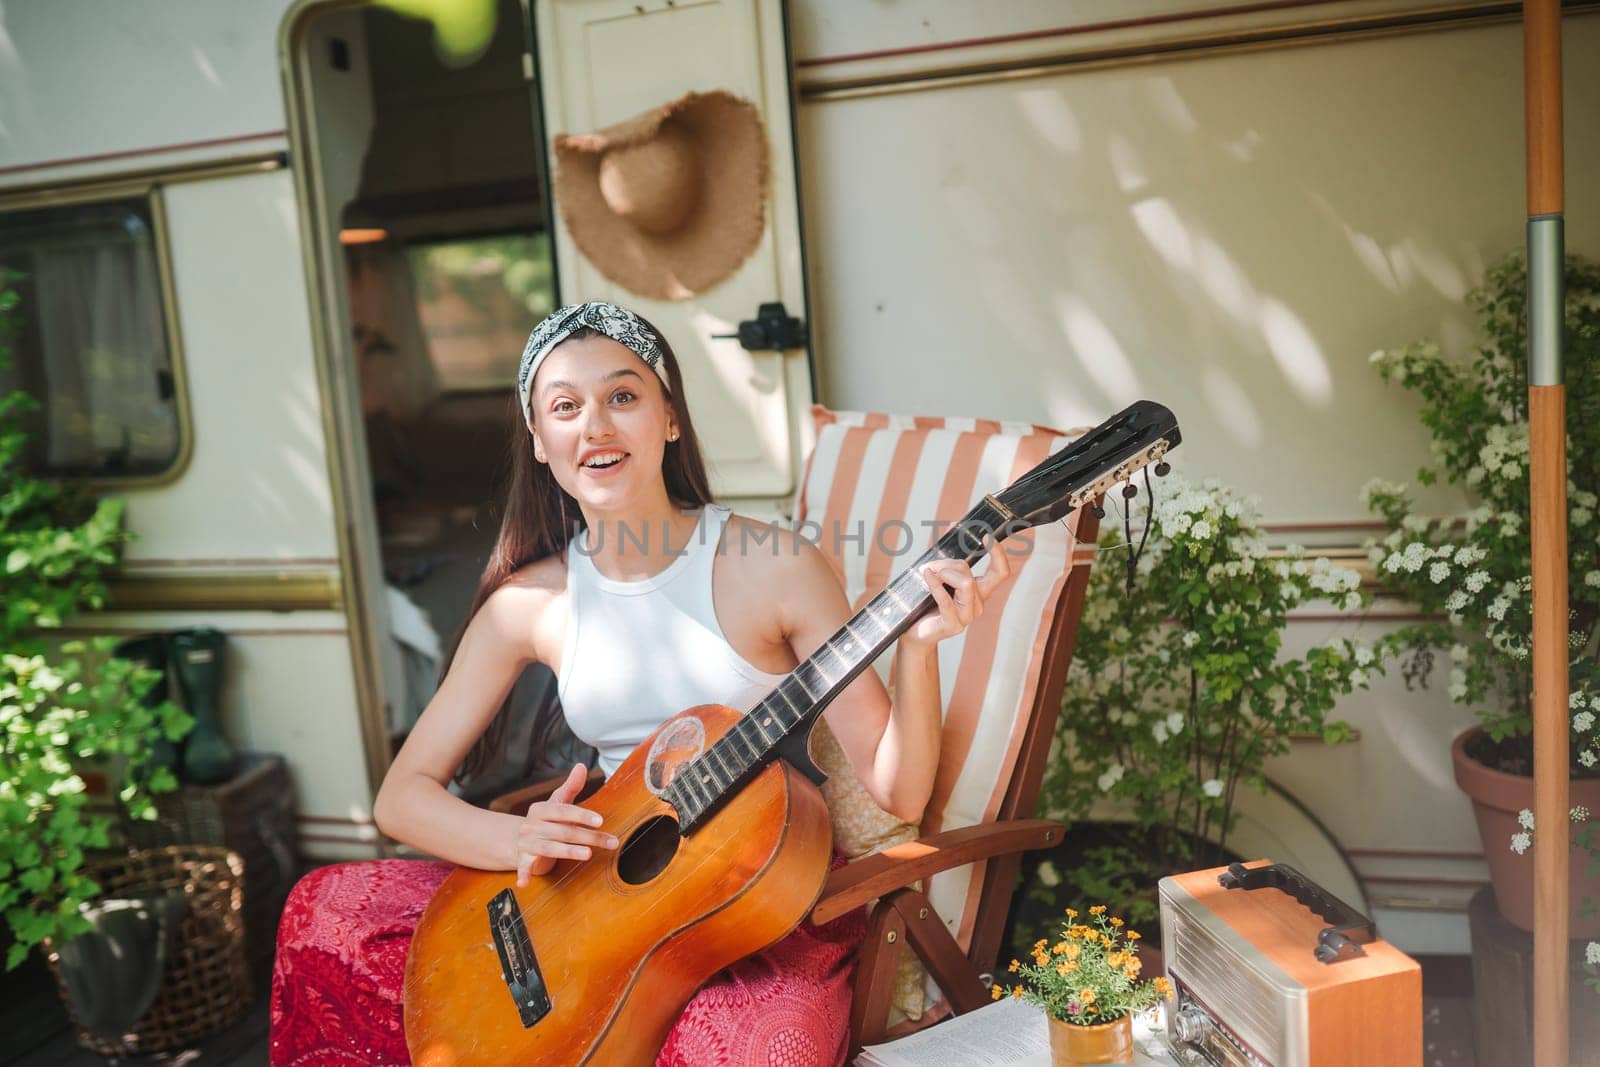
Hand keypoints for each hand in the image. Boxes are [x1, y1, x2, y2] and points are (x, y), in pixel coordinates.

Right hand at [513, 765, 616, 884]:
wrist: (518, 841)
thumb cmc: (546, 821)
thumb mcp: (557, 802)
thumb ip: (571, 786)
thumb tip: (581, 765)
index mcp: (541, 809)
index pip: (563, 810)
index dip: (581, 815)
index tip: (600, 821)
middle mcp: (532, 825)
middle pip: (563, 831)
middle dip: (588, 837)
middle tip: (610, 842)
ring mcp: (527, 842)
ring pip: (550, 847)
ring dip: (569, 851)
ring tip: (587, 855)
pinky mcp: (523, 859)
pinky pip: (523, 867)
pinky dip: (523, 874)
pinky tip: (525, 883)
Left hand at [905, 536, 1013, 647]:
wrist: (914, 631)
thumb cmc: (927, 602)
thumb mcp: (940, 576)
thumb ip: (948, 556)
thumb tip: (951, 526)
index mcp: (979, 591)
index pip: (1000, 572)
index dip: (998, 554)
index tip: (986, 536)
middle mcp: (977, 604)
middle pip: (970, 574)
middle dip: (948, 564)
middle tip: (930, 566)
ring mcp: (967, 616)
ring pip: (965, 583)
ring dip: (943, 574)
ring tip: (927, 574)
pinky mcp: (953, 624)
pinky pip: (946, 599)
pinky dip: (935, 584)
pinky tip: (926, 575)